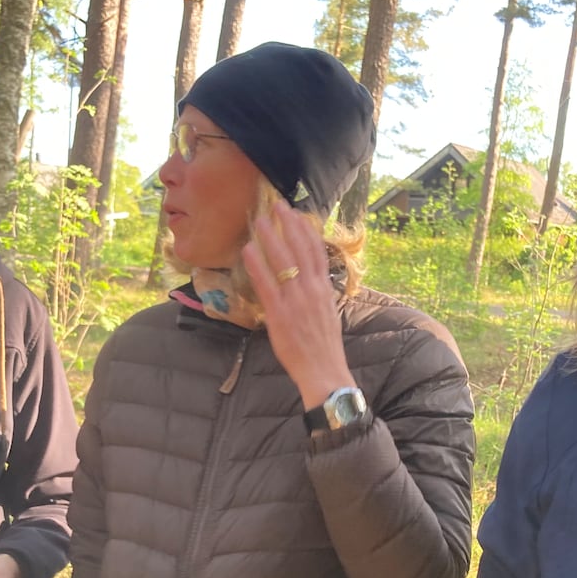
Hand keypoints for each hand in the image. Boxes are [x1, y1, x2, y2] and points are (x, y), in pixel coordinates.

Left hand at [241, 200, 355, 407]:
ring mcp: (295, 300)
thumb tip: (310, 281)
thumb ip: (318, 295)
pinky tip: (248, 250)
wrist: (324, 371)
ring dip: (270, 238)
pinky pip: (266, 283)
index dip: (306, 230)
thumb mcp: (328, 314)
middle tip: (276, 206)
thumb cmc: (324, 347)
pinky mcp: (280, 313)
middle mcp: (312, 290)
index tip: (297, 214)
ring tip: (259, 221)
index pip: (317, 251)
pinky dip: (257, 264)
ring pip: (282, 260)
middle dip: (287, 225)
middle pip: (299, 248)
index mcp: (325, 289)